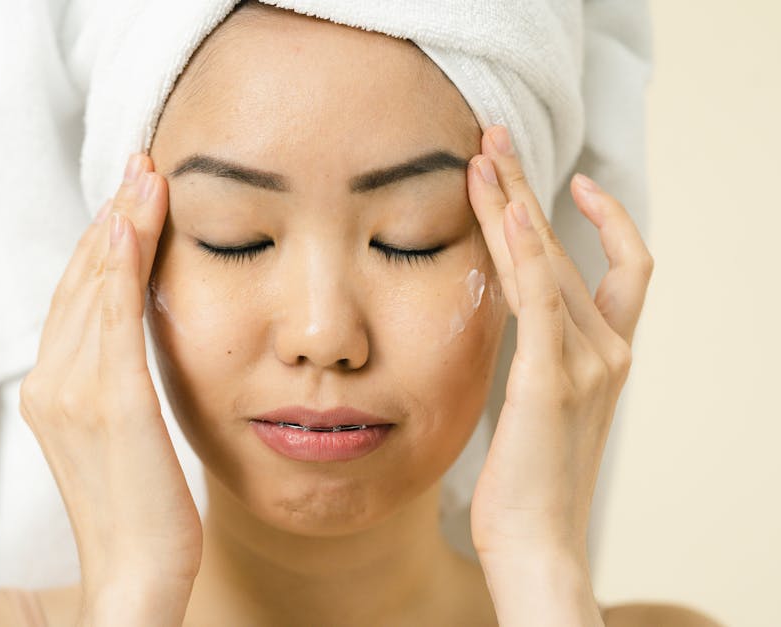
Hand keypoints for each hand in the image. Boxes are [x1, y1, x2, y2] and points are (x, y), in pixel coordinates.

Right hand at [19, 154, 200, 624]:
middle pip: (80, 282)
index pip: (77, 298)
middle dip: (112, 218)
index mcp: (53, 390)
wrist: (136, 574)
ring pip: (94, 289)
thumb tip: (141, 333)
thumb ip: (120, 381)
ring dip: (119, 227)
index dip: (103, 242)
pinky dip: (120, 267)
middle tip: (140, 166)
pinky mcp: (110, 404)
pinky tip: (133, 225)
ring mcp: (73, 392)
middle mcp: (51, 384)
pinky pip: (113, 318)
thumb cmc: (143, 507)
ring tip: (144, 178)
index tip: (132, 196)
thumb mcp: (126, 433)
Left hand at [465, 126, 653, 566]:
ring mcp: (586, 363)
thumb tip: (509, 320)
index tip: (570, 181)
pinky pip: (539, 298)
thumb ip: (539, 357)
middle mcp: (608, 351)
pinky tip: (504, 211)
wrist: (536, 541)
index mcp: (609, 356)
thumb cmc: (528, 480)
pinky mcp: (549, 378)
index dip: (607, 220)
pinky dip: (525, 250)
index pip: (627, 269)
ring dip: (515, 204)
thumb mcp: (540, 405)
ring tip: (482, 156)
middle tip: (497, 140)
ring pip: (550, 262)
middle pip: (573, 249)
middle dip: (532, 190)